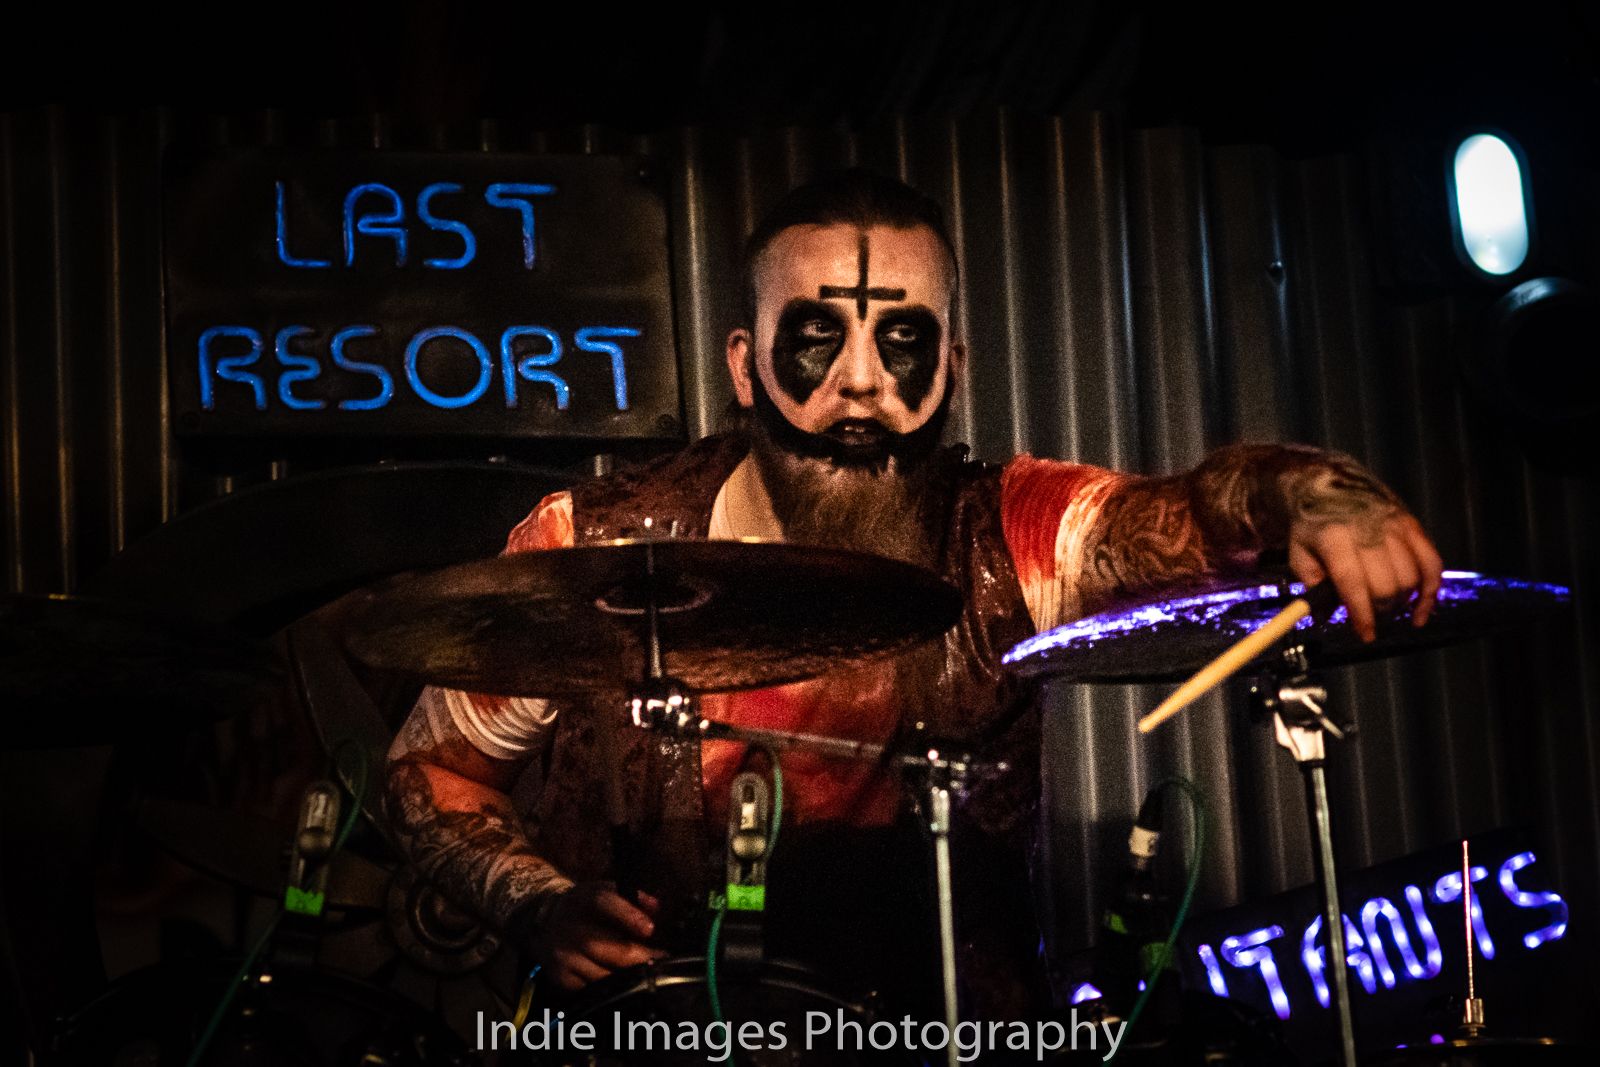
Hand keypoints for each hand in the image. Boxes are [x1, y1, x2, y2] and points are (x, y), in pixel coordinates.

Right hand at [530, 883, 663, 990]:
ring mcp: (563, 955)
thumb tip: (657, 908)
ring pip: (604, 975)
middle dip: (641, 957)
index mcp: (584, 900)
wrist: (545, 921)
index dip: (629, 916)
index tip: (650, 930)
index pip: (605, 904)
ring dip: (629, 978)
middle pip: (610, 948)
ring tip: (648, 975)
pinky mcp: (560, 977)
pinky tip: (623, 986)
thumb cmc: (587, 907)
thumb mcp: (606, 892)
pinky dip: (610, 990)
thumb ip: (634, 898)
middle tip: (662, 960)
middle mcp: (571, 928)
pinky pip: (592, 989)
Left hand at [1289, 509, 1442, 642]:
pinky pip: (1433, 563)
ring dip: (1403, 602)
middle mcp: (1369, 530)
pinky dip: (1431, 590)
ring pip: (1411, 577)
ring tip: (1389, 610)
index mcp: (1335, 537)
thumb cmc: (1312, 523)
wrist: (1330, 481)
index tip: (1366, 635)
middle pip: (1387, 584)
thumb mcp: (1298, 553)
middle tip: (1372, 618)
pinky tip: (1421, 609)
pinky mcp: (1413, 525)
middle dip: (1381, 610)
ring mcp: (1395, 526)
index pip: (1353, 582)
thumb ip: (1312, 586)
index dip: (1362, 614)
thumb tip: (1324, 619)